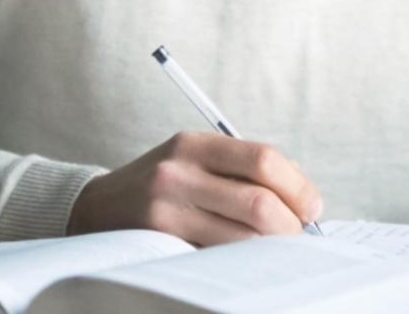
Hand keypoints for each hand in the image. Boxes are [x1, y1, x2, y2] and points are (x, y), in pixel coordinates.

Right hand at [67, 131, 323, 245]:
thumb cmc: (163, 184)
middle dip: (291, 226)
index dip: (298, 187)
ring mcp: (166, 210)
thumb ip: (242, 170)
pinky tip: (245, 262)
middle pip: (259, 204)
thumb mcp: (194, 159)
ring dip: (269, 250)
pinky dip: (240, 263)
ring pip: (242, 239)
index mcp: (195, 144)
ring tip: (276, 250)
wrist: (96, 208)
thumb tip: (304, 201)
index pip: (264, 160)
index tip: (313, 208)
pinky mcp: (158, 244)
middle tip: (299, 237)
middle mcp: (179, 173)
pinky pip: (215, 259)